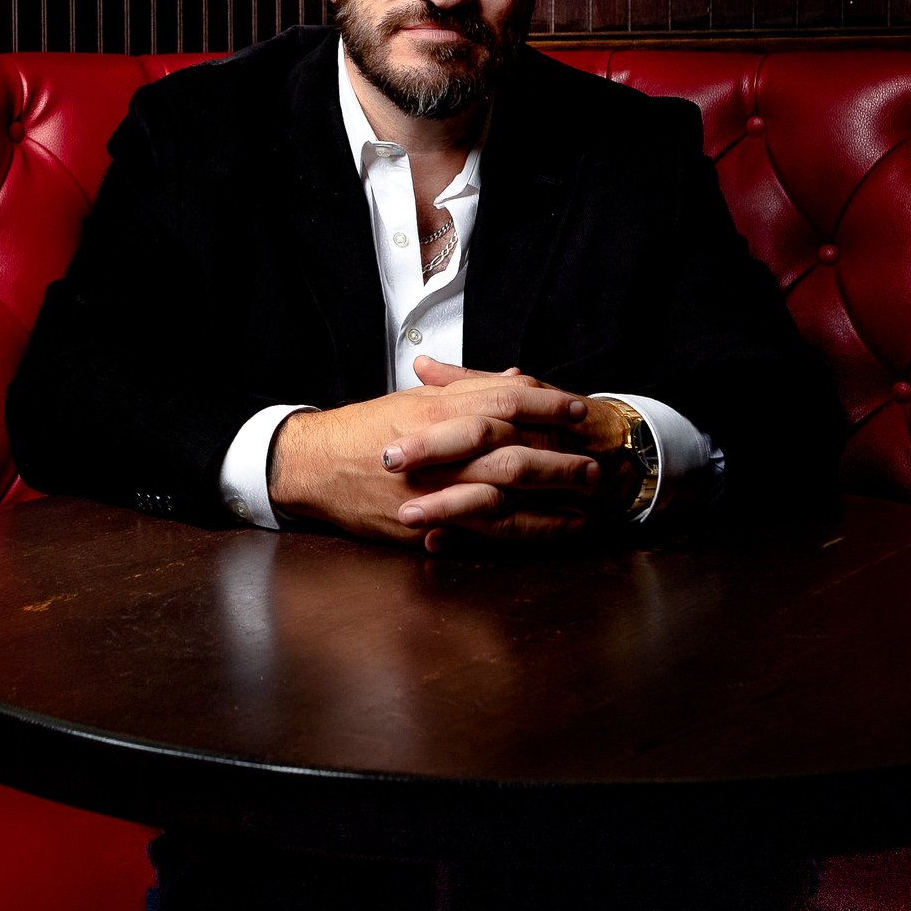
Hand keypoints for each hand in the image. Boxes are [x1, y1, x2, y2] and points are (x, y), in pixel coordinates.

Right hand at [268, 359, 601, 546]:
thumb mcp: (416, 399)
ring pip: (506, 488)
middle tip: (596, 458)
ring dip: (552, 492)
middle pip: (514, 446)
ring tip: (588, 496)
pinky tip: (559, 529)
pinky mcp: (430, 520)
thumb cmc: (365, 431)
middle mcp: (441, 444)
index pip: (505, 401)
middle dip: (560, 453)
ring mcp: (435, 484)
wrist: (314, 466)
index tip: (579, 409)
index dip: (547, 405)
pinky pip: (488, 527)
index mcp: (439, 409)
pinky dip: (529, 529)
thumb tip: (515, 380)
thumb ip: (467, 390)